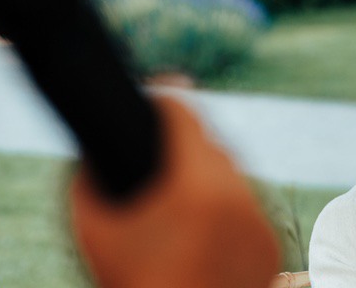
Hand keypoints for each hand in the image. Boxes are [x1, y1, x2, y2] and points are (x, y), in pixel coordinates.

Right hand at [69, 95, 279, 287]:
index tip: (156, 87)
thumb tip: (91, 146)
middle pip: (213, 139)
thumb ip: (86, 179)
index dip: (165, 95)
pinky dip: (227, 200)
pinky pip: (247, 204)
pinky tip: (203, 207)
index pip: (185, 113)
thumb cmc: (129, 283)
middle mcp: (238, 197)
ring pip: (235, 171)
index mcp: (196, 186)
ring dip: (210, 165)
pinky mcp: (270, 248)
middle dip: (188, 134)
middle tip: (163, 135)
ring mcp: (259, 224)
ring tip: (180, 176)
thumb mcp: (91, 231)